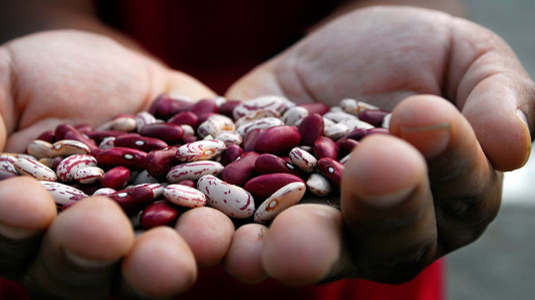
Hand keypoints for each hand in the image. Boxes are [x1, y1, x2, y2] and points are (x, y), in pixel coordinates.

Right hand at [0, 30, 234, 298]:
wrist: (103, 64)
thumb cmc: (32, 79)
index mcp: (16, 220)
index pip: (3, 235)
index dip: (9, 226)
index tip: (20, 204)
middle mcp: (76, 242)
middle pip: (77, 268)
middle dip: (89, 254)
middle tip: (103, 234)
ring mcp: (139, 231)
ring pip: (143, 265)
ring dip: (161, 261)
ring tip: (183, 247)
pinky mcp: (191, 210)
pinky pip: (203, 227)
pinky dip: (216, 230)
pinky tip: (226, 223)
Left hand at [225, 6, 533, 283]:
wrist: (339, 53)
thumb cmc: (417, 57)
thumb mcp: (466, 60)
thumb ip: (497, 98)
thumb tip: (512, 144)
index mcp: (445, 196)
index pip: (454, 191)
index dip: (448, 159)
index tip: (429, 116)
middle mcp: (381, 222)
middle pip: (385, 237)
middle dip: (379, 208)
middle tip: (376, 170)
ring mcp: (314, 218)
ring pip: (312, 247)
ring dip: (297, 248)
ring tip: (279, 243)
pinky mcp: (253, 202)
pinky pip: (242, 226)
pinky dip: (227, 231)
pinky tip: (212, 229)